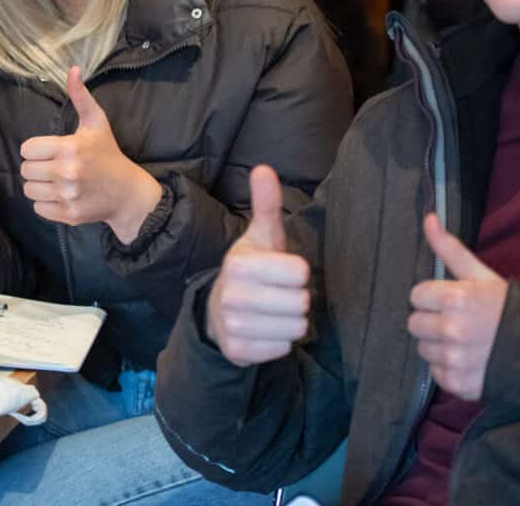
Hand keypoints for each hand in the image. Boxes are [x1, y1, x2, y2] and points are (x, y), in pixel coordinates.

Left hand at [20, 67, 161, 243]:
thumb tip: (72, 69)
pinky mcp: (69, 214)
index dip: (35, 149)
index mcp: (70, 148)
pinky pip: (38, 209)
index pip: (26, 150)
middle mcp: (67, 173)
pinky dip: (46, 203)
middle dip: (36, 167)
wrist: (128, 192)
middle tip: (53, 165)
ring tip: (55, 180)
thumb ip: (80, 96)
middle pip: (25, 170)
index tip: (49, 150)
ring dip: (38, 185)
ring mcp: (68, 196)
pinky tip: (60, 195)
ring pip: (28, 190)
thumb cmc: (108, 154)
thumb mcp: (97, 122)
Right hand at [206, 166, 310, 365]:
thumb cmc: (252, 270)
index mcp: (239, 263)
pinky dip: (279, 342)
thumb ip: (267, 204)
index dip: (297, 274)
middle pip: (301, 303)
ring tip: (273, 312)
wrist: (218, 311)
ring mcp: (232, 325)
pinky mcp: (237, 352)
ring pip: (295, 328)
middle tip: (278, 295)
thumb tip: (264, 168)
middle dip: (296, 299)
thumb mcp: (261, 237)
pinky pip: (282, 349)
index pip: (300, 273)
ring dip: (290, 322)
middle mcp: (231, 295)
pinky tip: (265, 330)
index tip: (280, 272)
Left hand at [407, 214, 507, 400]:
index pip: (416, 296)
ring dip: (437, 345)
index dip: (432, 297)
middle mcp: (452, 330)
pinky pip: (435, 373)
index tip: (450, 301)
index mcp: (455, 299)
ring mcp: (454, 359)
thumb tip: (428, 217)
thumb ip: (449, 248)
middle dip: (431, 321)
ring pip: (422, 349)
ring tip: (463, 342)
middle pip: (414, 323)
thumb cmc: (509, 309)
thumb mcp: (481, 275)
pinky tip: (467, 360)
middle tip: (455, 321)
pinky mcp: (458, 384)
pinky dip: (447, 368)